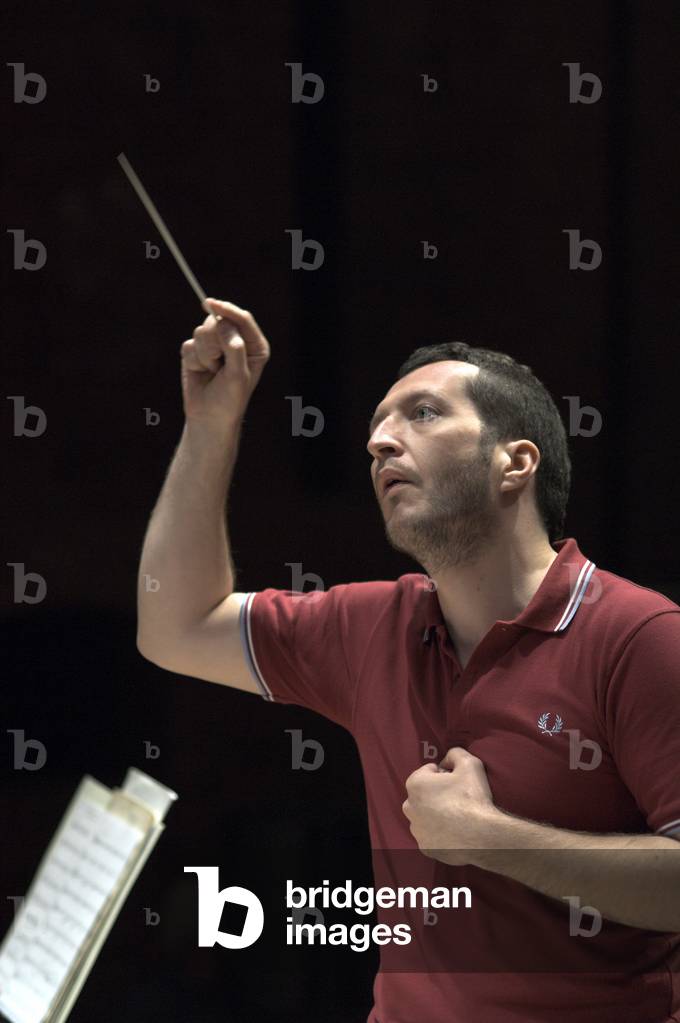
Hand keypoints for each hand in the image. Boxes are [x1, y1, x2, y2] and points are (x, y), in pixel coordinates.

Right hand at [180, 298, 270, 427]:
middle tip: (218, 364)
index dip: (227, 310)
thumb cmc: (230, 399)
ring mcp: (215, 345)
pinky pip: (188, 345)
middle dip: (214, 342)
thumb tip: (222, 321)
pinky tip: (201, 372)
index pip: (242, 319)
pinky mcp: (197, 351)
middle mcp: (235, 341)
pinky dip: (193, 360)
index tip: (210, 304)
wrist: (209, 418)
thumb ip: (234, 347)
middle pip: (218, 321)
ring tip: (212, 371)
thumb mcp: (238, 374)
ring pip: (201, 332)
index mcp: (253, 345)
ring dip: (204, 355)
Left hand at [402, 747, 498, 865]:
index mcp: (415, 784)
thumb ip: (455, 753)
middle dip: (436, 793)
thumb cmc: (472, 797)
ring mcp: (416, 830)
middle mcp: (409, 807)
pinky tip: (455, 832)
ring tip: (457, 816)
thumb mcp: (469, 763)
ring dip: (436, 813)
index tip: (457, 781)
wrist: (482, 836)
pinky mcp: (425, 848)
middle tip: (458, 798)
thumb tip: (447, 760)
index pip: (429, 771)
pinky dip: (439, 833)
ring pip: (425, 816)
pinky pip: (431, 835)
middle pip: (423, 794)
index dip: (445, 773)